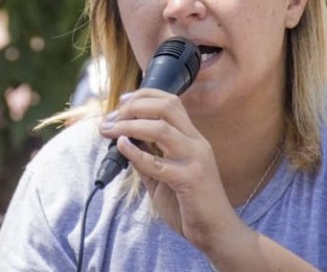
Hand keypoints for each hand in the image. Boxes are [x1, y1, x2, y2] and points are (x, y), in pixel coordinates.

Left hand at [99, 88, 238, 250]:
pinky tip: (122, 147)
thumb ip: (148, 157)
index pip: (172, 102)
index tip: (122, 100)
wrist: (216, 232)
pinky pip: (158, 162)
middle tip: (111, 118)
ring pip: (160, 128)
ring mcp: (195, 159)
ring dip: (129, 125)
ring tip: (109, 130)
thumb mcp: (165, 176)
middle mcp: (196, 143)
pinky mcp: (190, 180)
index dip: (145, 95)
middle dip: (134, 106)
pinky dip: (136, 152)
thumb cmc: (191, 205)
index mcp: (193, 139)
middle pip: (166, 107)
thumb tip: (125, 140)